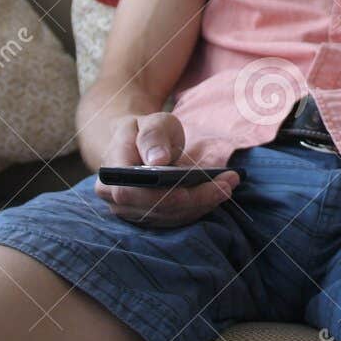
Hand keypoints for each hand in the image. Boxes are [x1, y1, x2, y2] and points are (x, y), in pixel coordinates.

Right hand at [91, 112, 238, 227]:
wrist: (136, 143)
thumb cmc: (144, 130)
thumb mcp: (149, 122)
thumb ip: (152, 136)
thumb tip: (157, 160)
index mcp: (111, 174)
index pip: (131, 193)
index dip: (162, 195)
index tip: (192, 186)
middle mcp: (117, 200)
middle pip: (157, 208)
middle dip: (196, 198)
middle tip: (228, 181)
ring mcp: (134, 212)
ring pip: (171, 217)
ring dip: (204, 203)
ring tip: (229, 183)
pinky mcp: (151, 217)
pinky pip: (178, 218)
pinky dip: (201, 206)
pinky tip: (219, 191)